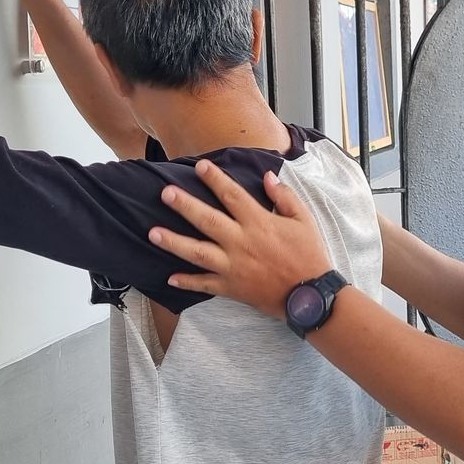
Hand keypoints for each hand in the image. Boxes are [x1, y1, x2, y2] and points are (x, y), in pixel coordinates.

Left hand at [150, 161, 331, 318]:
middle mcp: (241, 243)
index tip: (199, 166)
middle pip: (207, 220)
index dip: (215, 179)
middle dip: (185, 206)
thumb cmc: (309, 255)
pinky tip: (170, 278)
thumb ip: (284, 197)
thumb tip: (267, 176)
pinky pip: (205, 284)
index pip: (232, 195)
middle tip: (165, 193)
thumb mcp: (303, 220)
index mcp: (259, 223)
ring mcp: (233, 267)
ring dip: (174, 242)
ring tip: (153, 233)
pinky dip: (187, 282)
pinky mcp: (231, 288)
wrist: (309, 296)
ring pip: (197, 253)